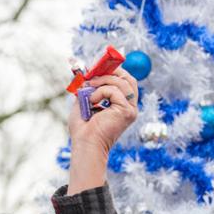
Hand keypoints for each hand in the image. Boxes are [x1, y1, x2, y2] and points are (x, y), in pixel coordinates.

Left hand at [67, 67, 137, 193]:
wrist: (85, 145)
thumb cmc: (83, 130)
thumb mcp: (83, 105)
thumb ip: (88, 90)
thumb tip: (86, 75)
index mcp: (123, 105)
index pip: (126, 82)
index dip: (115, 71)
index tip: (99, 67)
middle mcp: (130, 107)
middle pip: (129, 79)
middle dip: (111, 72)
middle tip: (94, 73)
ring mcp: (130, 110)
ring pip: (122, 82)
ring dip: (102, 81)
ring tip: (88, 91)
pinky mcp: (127, 112)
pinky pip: (114, 91)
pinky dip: (100, 92)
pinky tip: (92, 102)